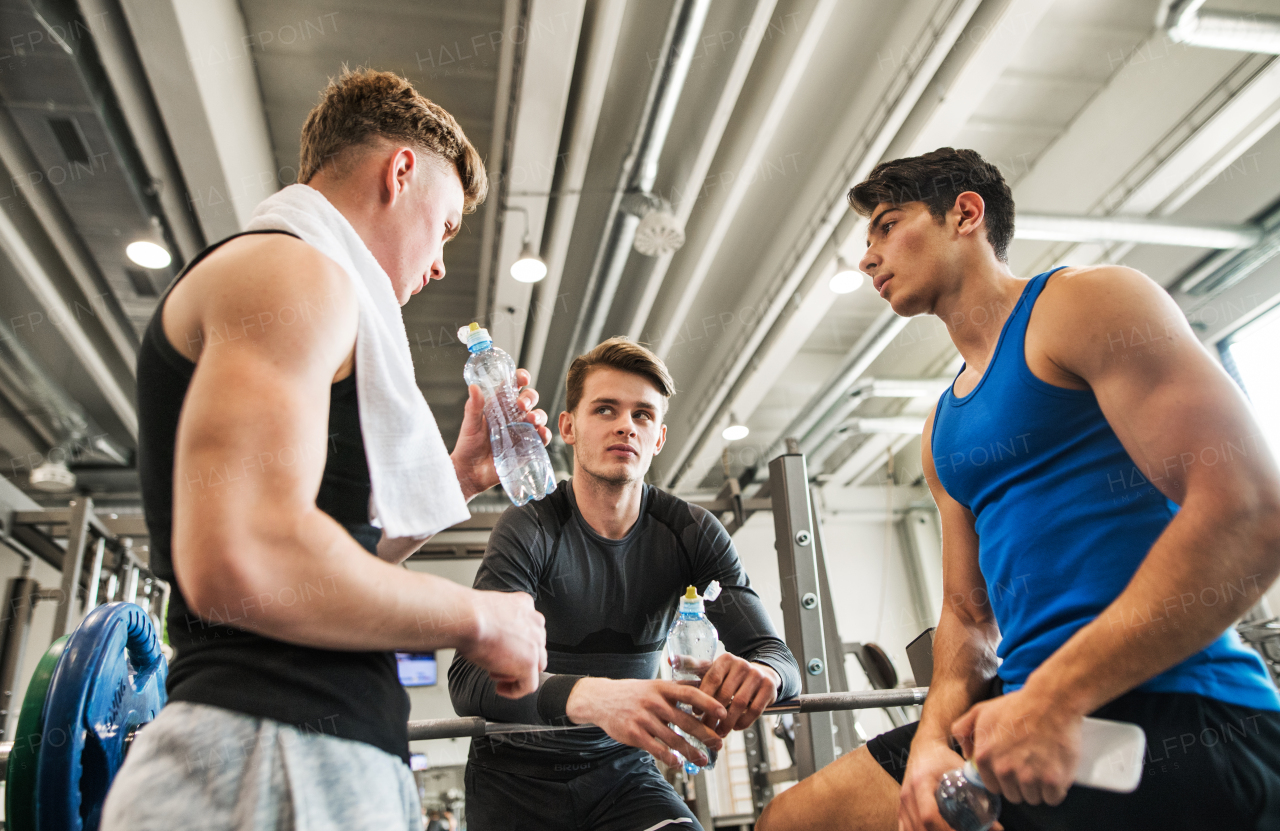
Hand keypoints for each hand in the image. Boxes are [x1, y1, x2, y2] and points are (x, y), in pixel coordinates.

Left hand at [452, 368, 550, 499]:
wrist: (471, 473)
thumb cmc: (468, 446)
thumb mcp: (470, 425)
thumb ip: (474, 407)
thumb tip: (473, 387)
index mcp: (499, 405)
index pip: (513, 386)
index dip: (520, 378)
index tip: (523, 379)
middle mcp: (512, 416)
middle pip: (529, 399)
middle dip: (530, 398)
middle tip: (521, 405)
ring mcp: (522, 431)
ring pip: (538, 416)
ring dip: (539, 415)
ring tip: (531, 420)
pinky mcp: (527, 447)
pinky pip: (542, 438)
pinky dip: (544, 434)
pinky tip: (540, 434)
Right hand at [456, 589, 546, 697]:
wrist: (467, 618)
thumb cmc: (468, 615)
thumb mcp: (489, 612)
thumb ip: (499, 623)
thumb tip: (493, 637)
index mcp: (525, 605)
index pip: (529, 630)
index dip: (515, 644)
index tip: (501, 650)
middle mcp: (535, 623)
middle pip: (535, 648)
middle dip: (516, 659)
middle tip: (496, 664)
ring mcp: (535, 643)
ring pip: (535, 666)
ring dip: (516, 674)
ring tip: (494, 674)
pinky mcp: (529, 662)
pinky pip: (529, 685)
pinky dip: (515, 691)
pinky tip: (500, 689)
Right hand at [565, 678, 727, 768]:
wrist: (600, 699)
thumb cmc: (633, 693)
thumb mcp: (655, 685)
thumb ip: (678, 687)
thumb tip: (704, 684)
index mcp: (662, 688)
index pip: (690, 693)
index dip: (707, 702)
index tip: (723, 713)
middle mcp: (654, 702)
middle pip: (685, 719)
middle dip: (705, 734)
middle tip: (719, 744)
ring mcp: (643, 718)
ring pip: (672, 738)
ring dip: (691, 751)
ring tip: (704, 759)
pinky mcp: (634, 733)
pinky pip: (655, 748)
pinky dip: (668, 757)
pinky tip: (678, 763)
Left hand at [697, 655, 778, 735]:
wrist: (762, 674)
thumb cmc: (730, 676)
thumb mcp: (714, 669)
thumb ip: (693, 666)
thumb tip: (671, 660)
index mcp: (726, 659)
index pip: (712, 679)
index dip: (703, 697)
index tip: (696, 712)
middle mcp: (742, 664)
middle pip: (725, 693)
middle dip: (713, 714)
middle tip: (706, 728)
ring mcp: (757, 675)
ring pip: (739, 703)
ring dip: (728, 722)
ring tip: (719, 732)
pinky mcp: (769, 687)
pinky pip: (755, 709)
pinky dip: (744, 722)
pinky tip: (736, 728)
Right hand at [898, 734, 1000, 830]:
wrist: (924, 749)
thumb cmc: (944, 759)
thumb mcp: (962, 772)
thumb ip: (978, 797)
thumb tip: (997, 828)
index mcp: (921, 783)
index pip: (929, 816)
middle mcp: (908, 795)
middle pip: (920, 828)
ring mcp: (902, 804)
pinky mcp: (900, 809)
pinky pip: (905, 830)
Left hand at [951, 688, 1081, 805]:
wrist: (1051, 700)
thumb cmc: (1018, 705)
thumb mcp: (981, 711)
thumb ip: (963, 731)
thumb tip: (966, 756)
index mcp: (985, 758)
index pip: (993, 787)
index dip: (1005, 779)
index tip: (1014, 766)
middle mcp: (1004, 770)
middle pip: (1014, 795)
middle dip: (1022, 784)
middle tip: (1031, 763)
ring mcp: (1029, 777)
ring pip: (1033, 798)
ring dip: (1040, 787)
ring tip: (1044, 764)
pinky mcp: (1053, 780)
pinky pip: (1053, 798)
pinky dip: (1057, 788)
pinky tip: (1056, 770)